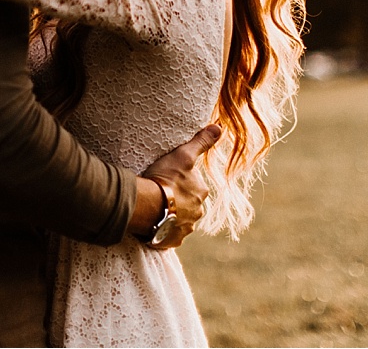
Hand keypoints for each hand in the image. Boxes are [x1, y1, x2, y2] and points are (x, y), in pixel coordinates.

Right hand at [140, 124, 221, 248]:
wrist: (147, 205)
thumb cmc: (166, 178)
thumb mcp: (183, 155)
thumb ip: (201, 142)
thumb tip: (219, 127)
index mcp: (201, 192)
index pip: (195, 185)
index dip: (181, 181)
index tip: (168, 178)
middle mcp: (197, 213)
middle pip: (188, 204)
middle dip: (178, 200)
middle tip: (159, 192)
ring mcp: (185, 229)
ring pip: (179, 220)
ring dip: (170, 216)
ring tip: (153, 208)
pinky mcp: (171, 240)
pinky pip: (168, 235)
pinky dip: (163, 231)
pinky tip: (152, 224)